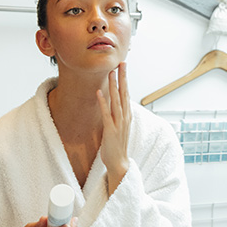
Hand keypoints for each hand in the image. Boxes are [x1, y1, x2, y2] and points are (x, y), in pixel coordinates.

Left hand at [97, 62, 130, 195]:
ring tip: (111, 73)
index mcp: (127, 116)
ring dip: (114, 86)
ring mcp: (119, 124)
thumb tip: (114, 104)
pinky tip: (100, 92)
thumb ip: (117, 115)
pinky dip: (103, 102)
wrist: (119, 163)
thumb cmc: (117, 145)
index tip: (123, 66)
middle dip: (123, 78)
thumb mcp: (118, 127)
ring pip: (117, 101)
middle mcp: (125, 117)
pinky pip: (106, 114)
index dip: (125, 80)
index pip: (127, 94)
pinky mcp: (110, 130)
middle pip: (124, 94)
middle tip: (122, 63)